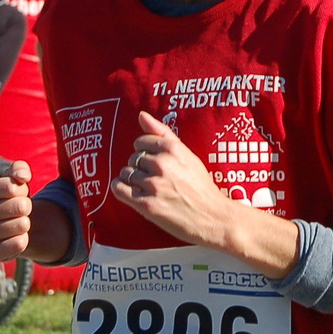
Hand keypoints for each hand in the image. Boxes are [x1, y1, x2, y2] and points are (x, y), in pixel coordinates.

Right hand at [0, 162, 34, 261]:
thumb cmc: (11, 198)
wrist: (11, 224)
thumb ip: (19, 169)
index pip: (10, 186)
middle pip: (19, 206)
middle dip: (26, 205)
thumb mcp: (15, 179)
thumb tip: (21, 176)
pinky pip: (17, 244)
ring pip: (21, 225)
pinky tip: (18, 237)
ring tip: (18, 222)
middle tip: (20, 209)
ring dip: (26, 222)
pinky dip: (24, 240)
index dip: (22, 188)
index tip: (18, 192)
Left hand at [110, 112, 229, 247]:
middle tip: (155, 179)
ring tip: (148, 189)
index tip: (153, 163)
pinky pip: (119, 189)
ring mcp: (154, 185)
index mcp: (173, 149)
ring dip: (132, 181)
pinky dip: (122, 190)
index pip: (141, 142)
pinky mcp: (146, 205)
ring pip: (126, 174)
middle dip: (140, 168)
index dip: (144, 152)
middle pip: (133, 159)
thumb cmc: (201, 186)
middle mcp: (162, 164)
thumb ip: (163, 133)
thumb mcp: (187, 155)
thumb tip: (141, 115)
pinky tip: (133, 193)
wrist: (212, 218)